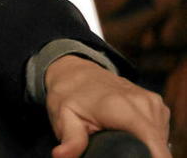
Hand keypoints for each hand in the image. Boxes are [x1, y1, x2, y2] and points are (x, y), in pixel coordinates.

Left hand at [44, 55, 170, 157]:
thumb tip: (62, 156)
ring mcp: (153, 103)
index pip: (152, 142)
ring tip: (120, 138)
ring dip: (145, 145)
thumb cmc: (69, 95)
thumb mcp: (64, 117)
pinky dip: (149, 137)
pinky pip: (159, 131)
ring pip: (159, 140)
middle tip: (113, 147)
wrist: (77, 72)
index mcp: (122, 107)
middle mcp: (143, 103)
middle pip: (156, 145)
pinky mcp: (158, 105)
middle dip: (142, 154)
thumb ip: (71, 139)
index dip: (152, 157)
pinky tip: (130, 133)